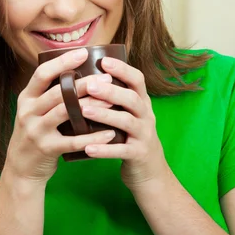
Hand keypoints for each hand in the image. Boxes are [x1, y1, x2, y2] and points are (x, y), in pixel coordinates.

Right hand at [5, 48, 115, 183]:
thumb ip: (52, 94)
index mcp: (27, 97)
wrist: (21, 168)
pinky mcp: (46, 149)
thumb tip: (83, 71)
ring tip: (111, 100)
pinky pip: (73, 141)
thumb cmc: (37, 132)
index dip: (62, 62)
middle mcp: (28, 111)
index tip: (84, 52)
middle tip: (107, 79)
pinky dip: (93, 137)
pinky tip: (110, 134)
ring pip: (65, 113)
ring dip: (90, 105)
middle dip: (84, 84)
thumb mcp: (36, 110)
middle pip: (57, 92)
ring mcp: (36, 130)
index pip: (42, 73)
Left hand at [81, 57, 170, 190]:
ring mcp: (144, 135)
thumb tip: (86, 77)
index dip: (122, 69)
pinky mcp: (139, 154)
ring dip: (105, 115)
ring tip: (84, 110)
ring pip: (127, 121)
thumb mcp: (129, 115)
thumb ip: (116, 100)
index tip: (103, 61)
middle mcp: (146, 116)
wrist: (150, 173)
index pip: (137, 80)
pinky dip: (105, 149)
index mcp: (142, 103)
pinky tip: (88, 148)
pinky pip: (122, 150)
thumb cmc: (131, 138)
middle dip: (111, 90)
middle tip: (89, 85)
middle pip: (132, 98)